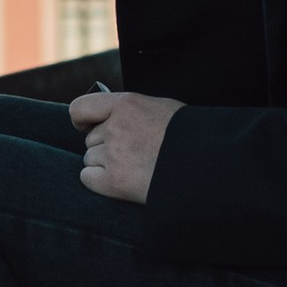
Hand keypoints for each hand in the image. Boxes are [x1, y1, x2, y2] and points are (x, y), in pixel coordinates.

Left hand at [69, 89, 179, 203]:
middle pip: (91, 139)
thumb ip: (132, 111)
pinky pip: (88, 178)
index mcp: (126, 104)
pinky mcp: (114, 182)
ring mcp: (113, 154)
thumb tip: (115, 115)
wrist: (205, 166)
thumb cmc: (188, 137)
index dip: (82, 119)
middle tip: (132, 154)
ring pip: (90, 159)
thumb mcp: (161, 108)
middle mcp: (115, 127)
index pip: (81, 108)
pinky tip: (120, 181)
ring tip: (133, 168)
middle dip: (106, 146)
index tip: (87, 126)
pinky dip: (99, 181)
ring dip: (105, 164)